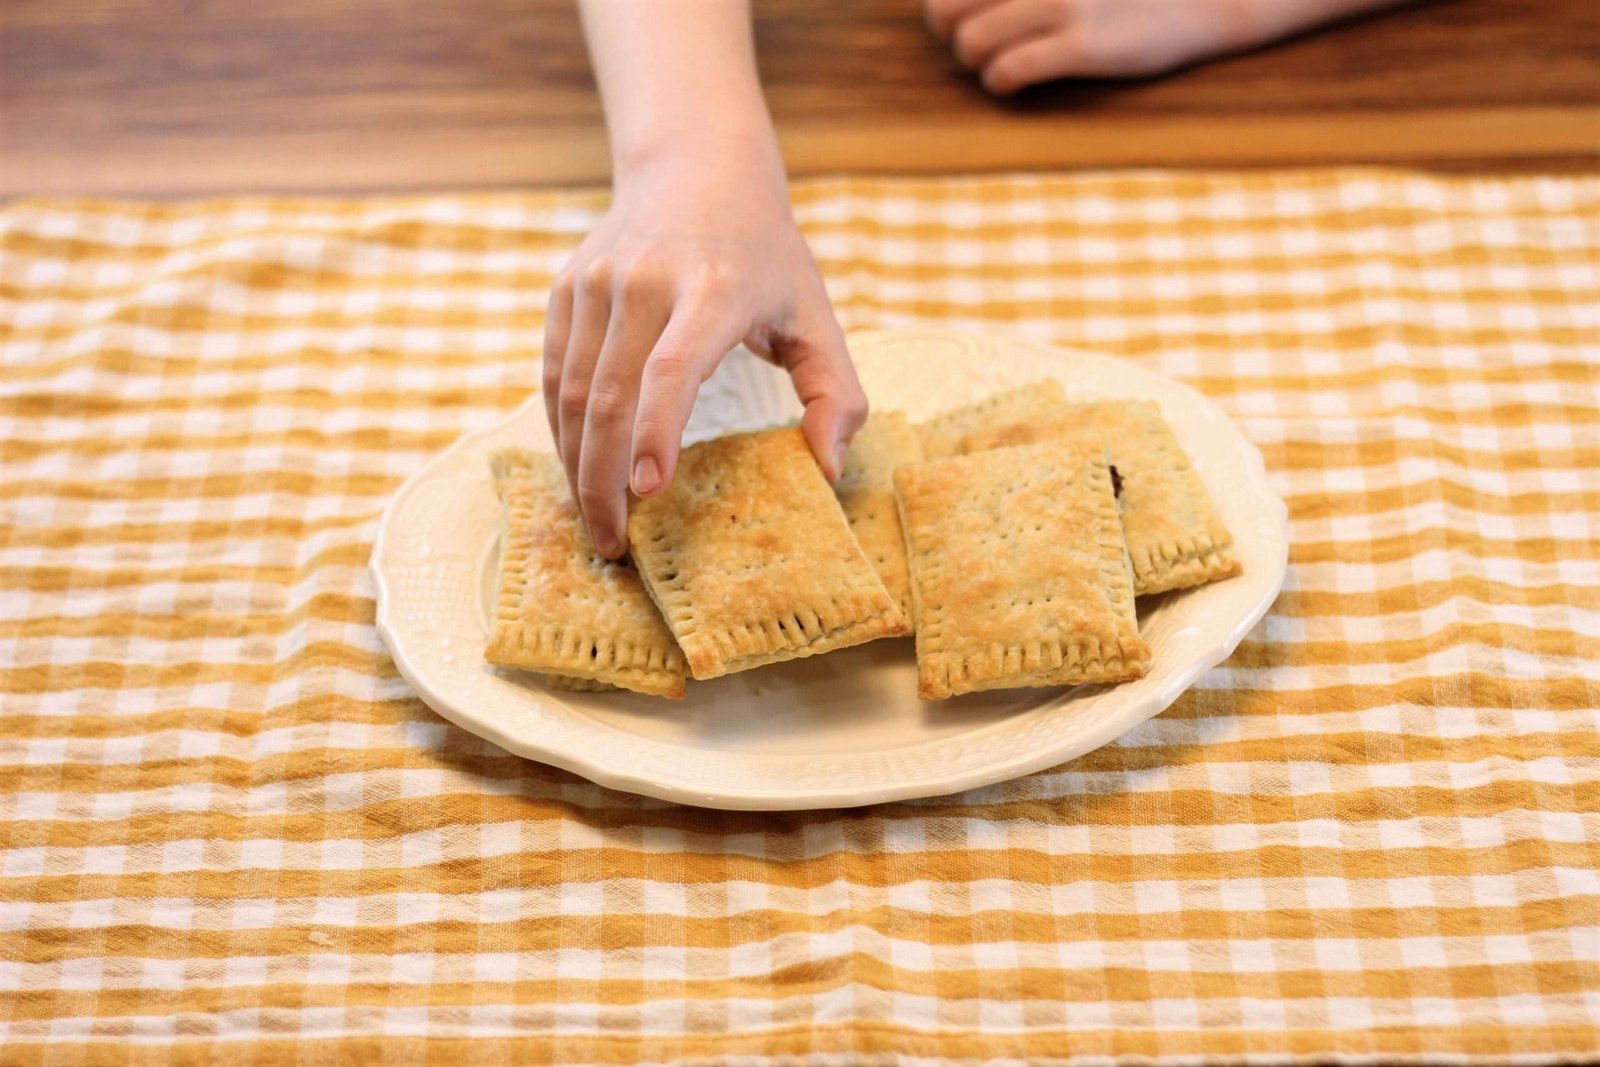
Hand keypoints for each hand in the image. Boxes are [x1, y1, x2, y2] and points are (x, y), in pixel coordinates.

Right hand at [542, 143, 866, 559]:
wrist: (697, 170)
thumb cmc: (766, 258)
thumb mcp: (817, 315)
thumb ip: (836, 394)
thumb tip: (828, 469)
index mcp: (714, 289)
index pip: (672, 368)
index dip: (656, 432)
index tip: (649, 493)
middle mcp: (645, 281)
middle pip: (609, 394)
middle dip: (603, 479)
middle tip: (614, 543)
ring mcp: (597, 283)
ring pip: (572, 392)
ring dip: (577, 466)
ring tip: (597, 521)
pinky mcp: (567, 291)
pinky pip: (553, 375)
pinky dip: (562, 431)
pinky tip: (579, 472)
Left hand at [924, 0, 1397, 93]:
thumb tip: (955, 8)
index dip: (944, 4)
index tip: (958, 16)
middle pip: (947, 10)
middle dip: (951, 34)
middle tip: (975, 45)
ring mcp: (1063, 6)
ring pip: (970, 43)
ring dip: (976, 62)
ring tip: (998, 65)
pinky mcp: (1084, 47)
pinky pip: (1008, 72)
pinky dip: (1000, 83)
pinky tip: (1015, 83)